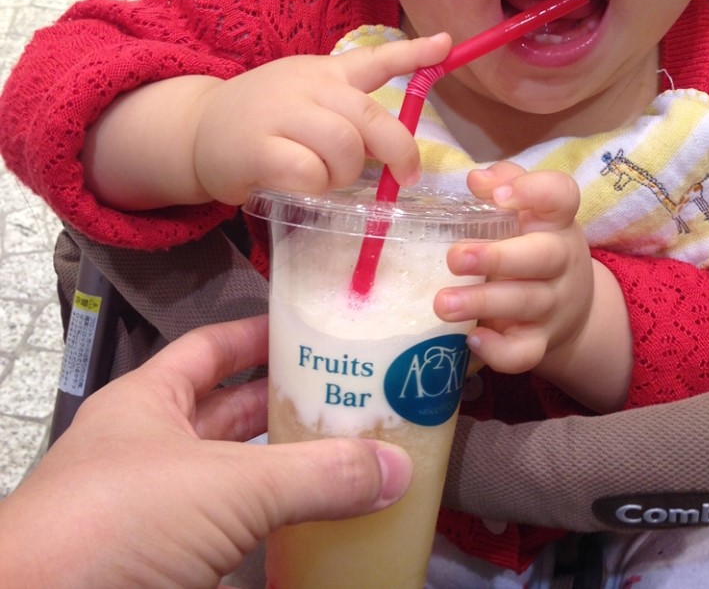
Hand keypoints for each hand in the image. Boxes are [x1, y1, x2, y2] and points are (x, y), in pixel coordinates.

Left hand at [0, 316, 411, 587]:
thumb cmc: (122, 521)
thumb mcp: (227, 486)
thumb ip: (317, 475)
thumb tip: (400, 468)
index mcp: (148, 402)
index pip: (212, 348)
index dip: (262, 334)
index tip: (319, 331)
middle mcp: (149, 450)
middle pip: (231, 414)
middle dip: (289, 406)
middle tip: (356, 398)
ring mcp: (155, 514)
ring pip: (234, 480)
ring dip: (286, 474)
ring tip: (353, 458)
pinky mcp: (165, 568)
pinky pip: (232, 538)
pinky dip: (273, 532)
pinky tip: (318, 528)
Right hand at [194, 34, 451, 203]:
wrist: (197, 130)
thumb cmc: (263, 120)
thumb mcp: (306, 98)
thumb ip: (347, 111)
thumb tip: (394, 149)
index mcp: (324, 73)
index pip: (374, 58)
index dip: (412, 54)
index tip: (447, 45)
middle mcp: (307, 87)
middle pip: (370, 117)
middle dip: (398, 151)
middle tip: (405, 176)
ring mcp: (281, 114)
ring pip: (344, 147)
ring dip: (346, 174)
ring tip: (327, 178)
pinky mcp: (257, 148)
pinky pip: (308, 172)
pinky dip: (314, 186)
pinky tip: (299, 184)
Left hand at [434, 162, 595, 376]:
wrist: (570, 306)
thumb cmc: (532, 244)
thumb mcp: (528, 211)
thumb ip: (503, 185)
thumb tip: (476, 179)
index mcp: (555, 221)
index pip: (561, 196)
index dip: (533, 192)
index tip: (498, 195)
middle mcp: (560, 260)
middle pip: (543, 257)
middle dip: (497, 257)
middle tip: (454, 257)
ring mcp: (552, 304)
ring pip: (525, 303)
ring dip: (482, 302)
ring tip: (442, 303)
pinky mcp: (540, 341)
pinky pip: (524, 352)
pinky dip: (498, 351)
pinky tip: (471, 339)